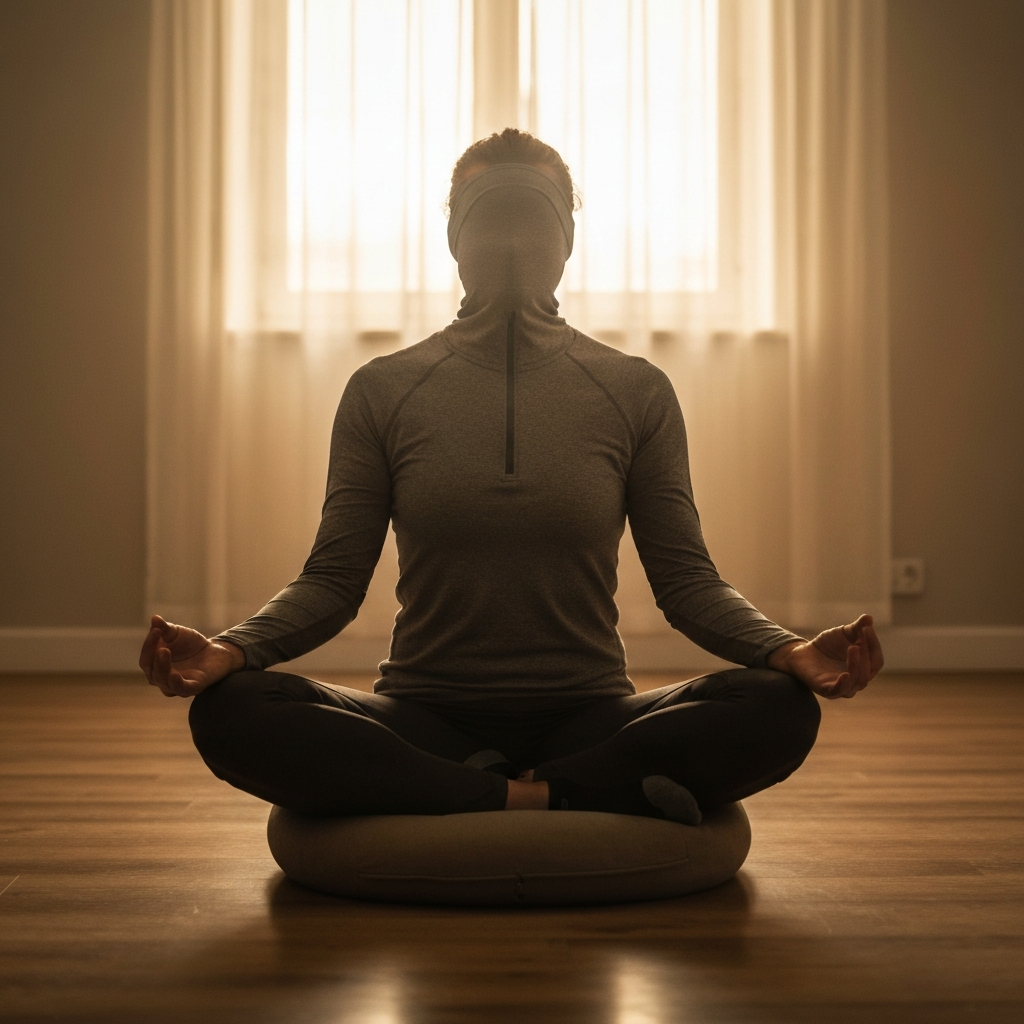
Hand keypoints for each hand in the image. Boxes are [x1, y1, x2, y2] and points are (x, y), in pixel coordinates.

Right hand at [139, 614, 244, 696]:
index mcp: (155, 666)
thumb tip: (155, 618)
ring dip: (162, 668)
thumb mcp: (176, 633)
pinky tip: (174, 674)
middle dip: (154, 657)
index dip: (148, 645)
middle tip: (160, 645)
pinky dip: (176, 684)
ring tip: (164, 652)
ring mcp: (177, 685)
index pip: (146, 659)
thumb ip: (165, 629)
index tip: (156, 630)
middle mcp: (162, 678)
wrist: (215, 651)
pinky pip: (182, 689)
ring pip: (164, 681)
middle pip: (152, 671)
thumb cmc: (190, 644)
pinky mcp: (194, 687)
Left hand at [768, 613, 882, 698]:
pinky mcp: (826, 690)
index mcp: (864, 668)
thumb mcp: (844, 633)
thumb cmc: (827, 645)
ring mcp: (842, 687)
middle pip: (868, 671)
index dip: (873, 644)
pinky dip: (843, 684)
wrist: (802, 652)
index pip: (876, 660)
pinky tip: (845, 673)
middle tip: (859, 638)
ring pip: (856, 681)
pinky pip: (838, 691)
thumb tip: (869, 618)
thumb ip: (857, 627)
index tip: (867, 628)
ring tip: (853, 647)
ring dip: (857, 664)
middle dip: (866, 654)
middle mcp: (856, 680)